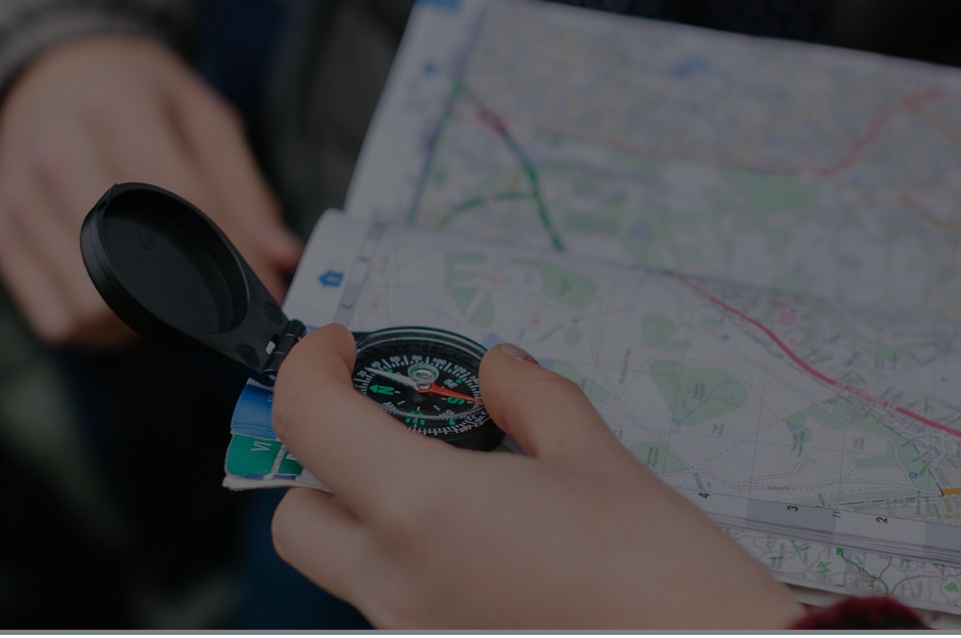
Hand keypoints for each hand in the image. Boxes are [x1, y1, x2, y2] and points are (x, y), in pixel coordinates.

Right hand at [0, 35, 299, 346]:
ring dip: (140, 323)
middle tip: (212, 297)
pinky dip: (97, 328)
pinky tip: (120, 299)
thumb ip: (245, 192)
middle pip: (130, 271)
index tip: (268, 298)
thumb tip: (280, 259)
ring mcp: (20, 198)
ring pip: (90, 308)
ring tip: (164, 295)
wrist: (50, 67)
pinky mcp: (0, 232)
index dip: (235, 261)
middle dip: (186, 302)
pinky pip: (56, 320)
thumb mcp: (204, 119)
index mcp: (117, 113)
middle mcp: (58, 155)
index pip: (185, 205)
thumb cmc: (139, 97)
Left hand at [269, 326, 804, 628]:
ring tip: (465, 488)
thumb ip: (531, 400)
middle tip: (389, 426)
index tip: (342, 350)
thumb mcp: (599, 459)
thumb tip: (497, 370)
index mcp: (424, 511)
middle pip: (297, 518)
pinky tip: (496, 548)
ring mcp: (417, 634)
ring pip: (347, 570)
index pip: (309, 424)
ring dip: (376, 517)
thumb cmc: (663, 575)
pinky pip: (401, 606)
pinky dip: (420, 565)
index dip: (310, 368)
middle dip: (324, 462)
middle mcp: (398, 585)